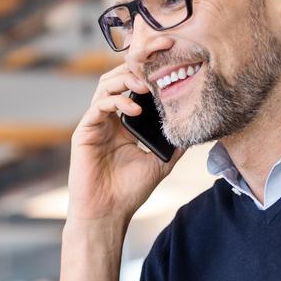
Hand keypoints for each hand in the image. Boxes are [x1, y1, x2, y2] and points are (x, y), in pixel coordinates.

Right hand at [66, 64, 180, 224]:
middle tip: (158, 67)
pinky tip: (135, 109)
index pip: (133, 88)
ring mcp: (95, 124)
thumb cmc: (130, 191)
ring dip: (126, 80)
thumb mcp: (160, 163)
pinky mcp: (84, 132)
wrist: (108, 213)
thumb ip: (174, 144)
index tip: (168, 68)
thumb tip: (195, 129)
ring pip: (106, 86)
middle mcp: (108, 119)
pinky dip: (116, 102)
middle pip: (118, 79)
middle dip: (137, 68)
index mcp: (124, 123)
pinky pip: (98, 107)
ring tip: (147, 85)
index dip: (148, 75)